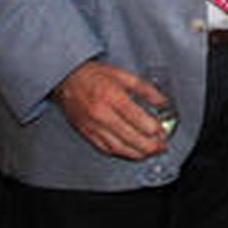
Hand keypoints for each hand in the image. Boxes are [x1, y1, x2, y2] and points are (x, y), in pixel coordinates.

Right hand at [51, 60, 166, 159]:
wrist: (64, 79)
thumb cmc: (92, 75)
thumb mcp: (123, 74)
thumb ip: (145, 89)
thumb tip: (162, 101)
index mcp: (112, 96)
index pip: (138, 119)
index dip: (154, 129)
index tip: (163, 131)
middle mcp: (101, 114)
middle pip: (130, 137)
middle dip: (149, 145)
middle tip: (161, 147)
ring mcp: (92, 126)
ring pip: (118, 147)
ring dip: (137, 153)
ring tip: (150, 152)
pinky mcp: (86, 133)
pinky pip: (105, 148)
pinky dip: (120, 152)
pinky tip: (130, 152)